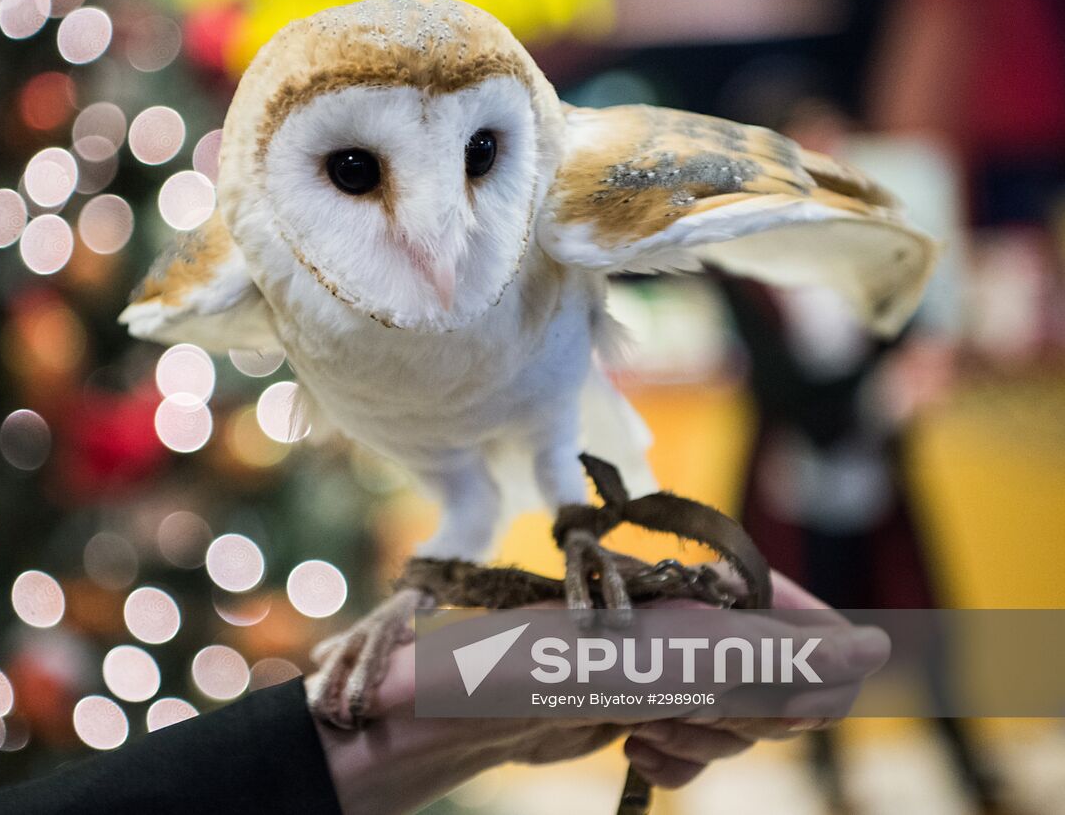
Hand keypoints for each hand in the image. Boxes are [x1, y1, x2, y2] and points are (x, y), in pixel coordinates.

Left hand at [311, 570, 887, 814]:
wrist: (468, 704)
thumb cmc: (565, 664)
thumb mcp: (679, 662)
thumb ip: (780, 659)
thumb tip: (876, 651)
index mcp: (708, 588)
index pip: (811, 628)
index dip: (805, 674)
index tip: (777, 705)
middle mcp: (695, 619)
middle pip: (781, 686)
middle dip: (739, 714)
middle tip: (677, 709)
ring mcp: (670, 663)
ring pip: (742, 722)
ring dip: (704, 739)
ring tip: (644, 728)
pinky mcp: (646, 704)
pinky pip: (701, 744)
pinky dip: (681, 757)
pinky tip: (639, 754)